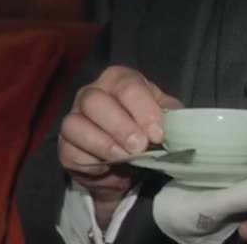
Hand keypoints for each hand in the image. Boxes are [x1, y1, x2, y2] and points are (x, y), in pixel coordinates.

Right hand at [58, 65, 182, 225]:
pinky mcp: (65, 144)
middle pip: (95, 100)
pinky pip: (70, 148)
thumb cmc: (145, 133)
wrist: (126, 167)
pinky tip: (107, 166)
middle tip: (140, 147)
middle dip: (121, 126)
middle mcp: (92, 93)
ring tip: (126, 157)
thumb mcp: (162, 121)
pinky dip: (90, 159)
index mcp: (119, 80)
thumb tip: (182, 123)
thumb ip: (172, 118)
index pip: (127, 85)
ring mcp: (74, 117)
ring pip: (76, 123)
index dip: (143, 109)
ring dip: (104, 143)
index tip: (158, 134)